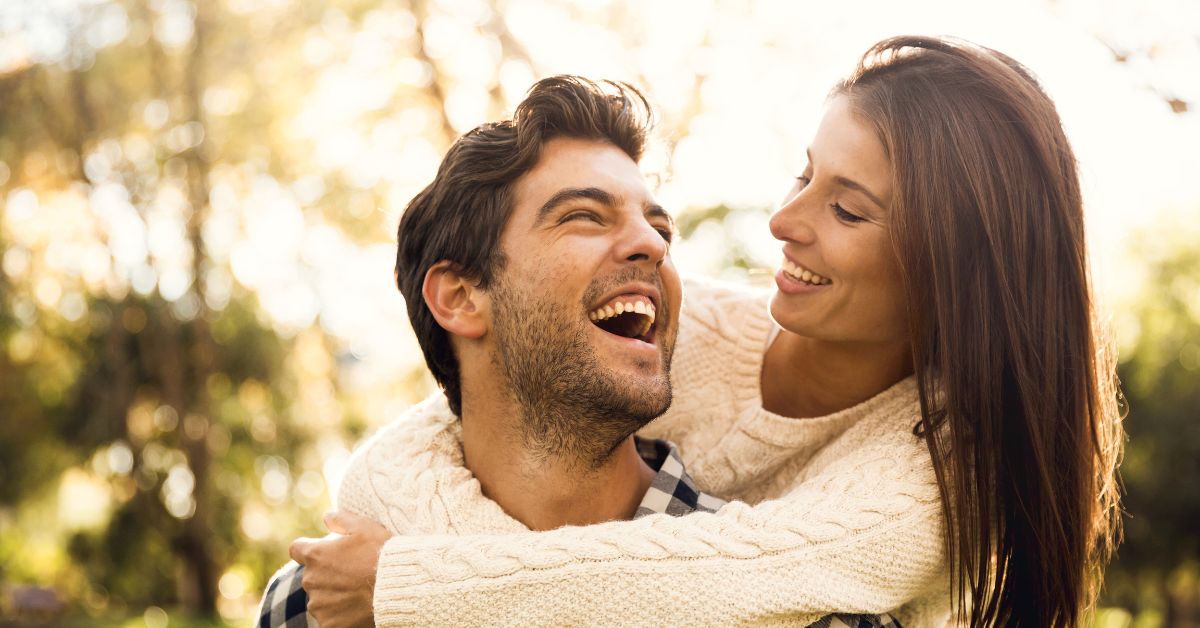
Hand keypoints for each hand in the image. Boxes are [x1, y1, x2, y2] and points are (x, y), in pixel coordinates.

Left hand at [289, 511, 390, 627]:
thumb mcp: (364, 527)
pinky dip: (340, 615)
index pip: (297, 550)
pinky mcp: (328, 624)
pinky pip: (329, 619)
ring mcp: (319, 605)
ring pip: (319, 599)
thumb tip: (326, 517)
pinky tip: (357, 609)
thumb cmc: (381, 554)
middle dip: (326, 574)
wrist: (397, 588)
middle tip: (351, 573)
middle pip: (312, 576)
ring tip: (357, 592)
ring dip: (332, 596)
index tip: (323, 553)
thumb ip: (341, 519)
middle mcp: (311, 581)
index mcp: (316, 555)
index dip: (308, 550)